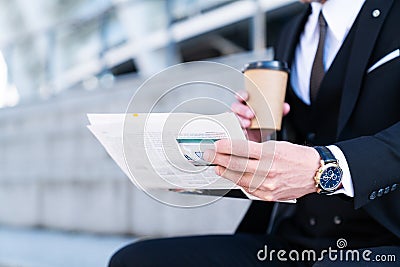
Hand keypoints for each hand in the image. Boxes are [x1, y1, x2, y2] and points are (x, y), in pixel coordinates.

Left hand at [204, 139, 320, 200]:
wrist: (315, 172)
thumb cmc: (297, 157)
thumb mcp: (276, 145)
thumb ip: (256, 150)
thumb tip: (236, 151)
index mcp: (269, 154)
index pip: (241, 149)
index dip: (225, 147)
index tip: (216, 145)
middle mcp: (267, 170)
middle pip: (236, 164)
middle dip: (219, 159)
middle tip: (209, 155)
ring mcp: (267, 184)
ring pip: (239, 178)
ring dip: (225, 172)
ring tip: (218, 167)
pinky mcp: (268, 195)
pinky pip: (248, 188)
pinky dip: (239, 181)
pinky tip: (233, 177)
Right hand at [231, 91, 290, 141]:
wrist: (261, 141)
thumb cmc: (263, 126)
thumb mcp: (271, 117)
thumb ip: (278, 111)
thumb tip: (285, 107)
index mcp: (246, 104)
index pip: (240, 96)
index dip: (241, 95)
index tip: (246, 97)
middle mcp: (239, 112)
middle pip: (235, 107)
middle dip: (242, 109)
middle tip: (251, 114)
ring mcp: (236, 122)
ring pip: (234, 118)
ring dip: (240, 120)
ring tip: (248, 124)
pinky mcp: (236, 132)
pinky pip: (233, 130)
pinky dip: (238, 130)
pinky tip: (243, 132)